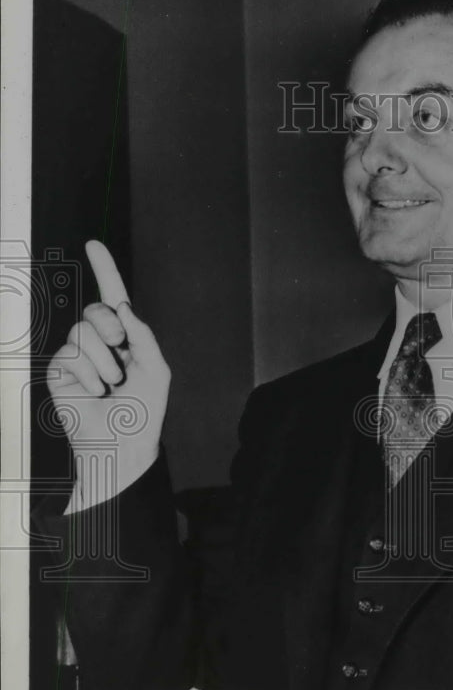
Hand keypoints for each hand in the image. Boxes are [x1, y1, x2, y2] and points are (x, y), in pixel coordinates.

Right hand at [46, 240, 170, 510]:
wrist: (124, 444)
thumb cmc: (143, 411)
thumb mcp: (156, 369)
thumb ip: (144, 335)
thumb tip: (122, 305)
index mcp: (124, 337)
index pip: (113, 298)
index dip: (104, 269)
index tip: (93, 244)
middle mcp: (99, 342)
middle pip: (96, 309)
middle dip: (111, 327)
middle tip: (122, 352)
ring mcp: (76, 355)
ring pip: (82, 332)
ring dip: (105, 361)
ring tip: (113, 384)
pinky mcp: (59, 371)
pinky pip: (71, 355)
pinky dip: (90, 374)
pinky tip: (97, 392)